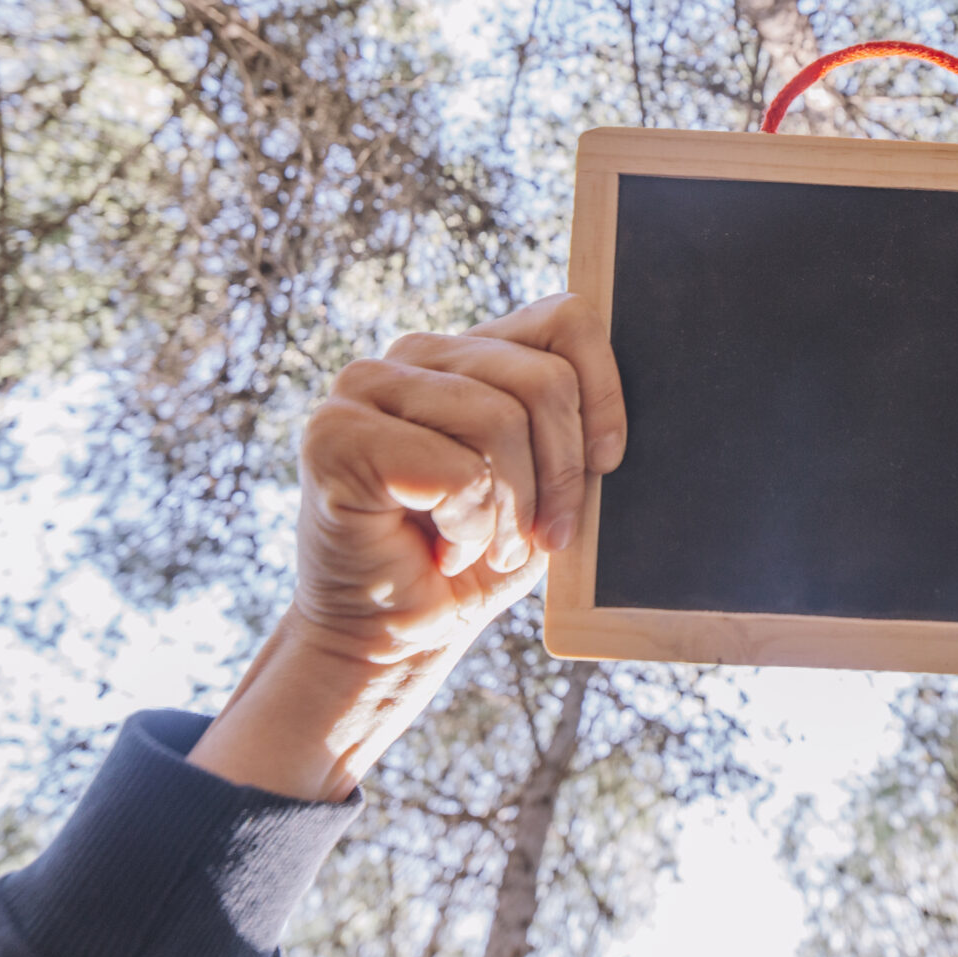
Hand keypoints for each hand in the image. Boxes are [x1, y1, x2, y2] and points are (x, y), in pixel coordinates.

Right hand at [292, 292, 626, 664]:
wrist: (391, 637)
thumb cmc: (472, 562)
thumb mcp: (543, 484)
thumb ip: (571, 426)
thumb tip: (622, 415)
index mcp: (468, 351)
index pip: (565, 319)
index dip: (604, 393)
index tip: (606, 464)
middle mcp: (413, 353)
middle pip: (543, 379)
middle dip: (561, 475)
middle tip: (541, 535)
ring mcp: (365, 386)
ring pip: (501, 422)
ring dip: (512, 512)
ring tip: (486, 548)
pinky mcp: (335, 435)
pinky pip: (457, 471)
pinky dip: (470, 531)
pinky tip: (443, 552)